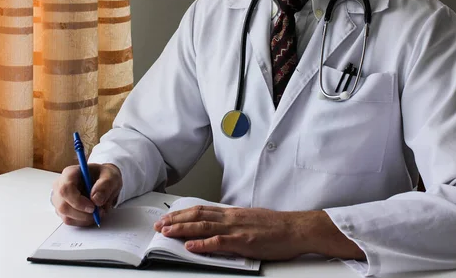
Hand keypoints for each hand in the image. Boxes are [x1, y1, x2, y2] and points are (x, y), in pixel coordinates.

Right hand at [52, 163, 122, 226]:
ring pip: (66, 216)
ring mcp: (59, 199)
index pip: (65, 189)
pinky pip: (70, 220)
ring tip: (99, 211)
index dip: (77, 201)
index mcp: (70, 173)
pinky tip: (93, 214)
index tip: (92, 207)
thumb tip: (96, 200)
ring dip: (85, 218)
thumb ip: (105, 185)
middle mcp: (60, 186)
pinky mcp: (63, 210)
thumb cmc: (105, 177)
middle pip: (63, 205)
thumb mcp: (111, 177)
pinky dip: (84, 221)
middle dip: (83, 213)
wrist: (104, 183)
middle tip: (99, 211)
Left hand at [153, 206, 363, 260]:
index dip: (182, 213)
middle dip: (176, 220)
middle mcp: (231, 217)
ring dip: (183, 230)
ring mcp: (237, 229)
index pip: (202, 209)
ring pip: (204, 226)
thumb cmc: (277, 226)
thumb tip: (218, 225)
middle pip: (198, 215)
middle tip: (159, 225)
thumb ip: (233, 222)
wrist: (296, 228)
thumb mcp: (251, 219)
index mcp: (233, 213)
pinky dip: (203, 244)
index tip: (168, 217)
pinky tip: (191, 246)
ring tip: (167, 232)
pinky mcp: (244, 241)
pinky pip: (219, 242)